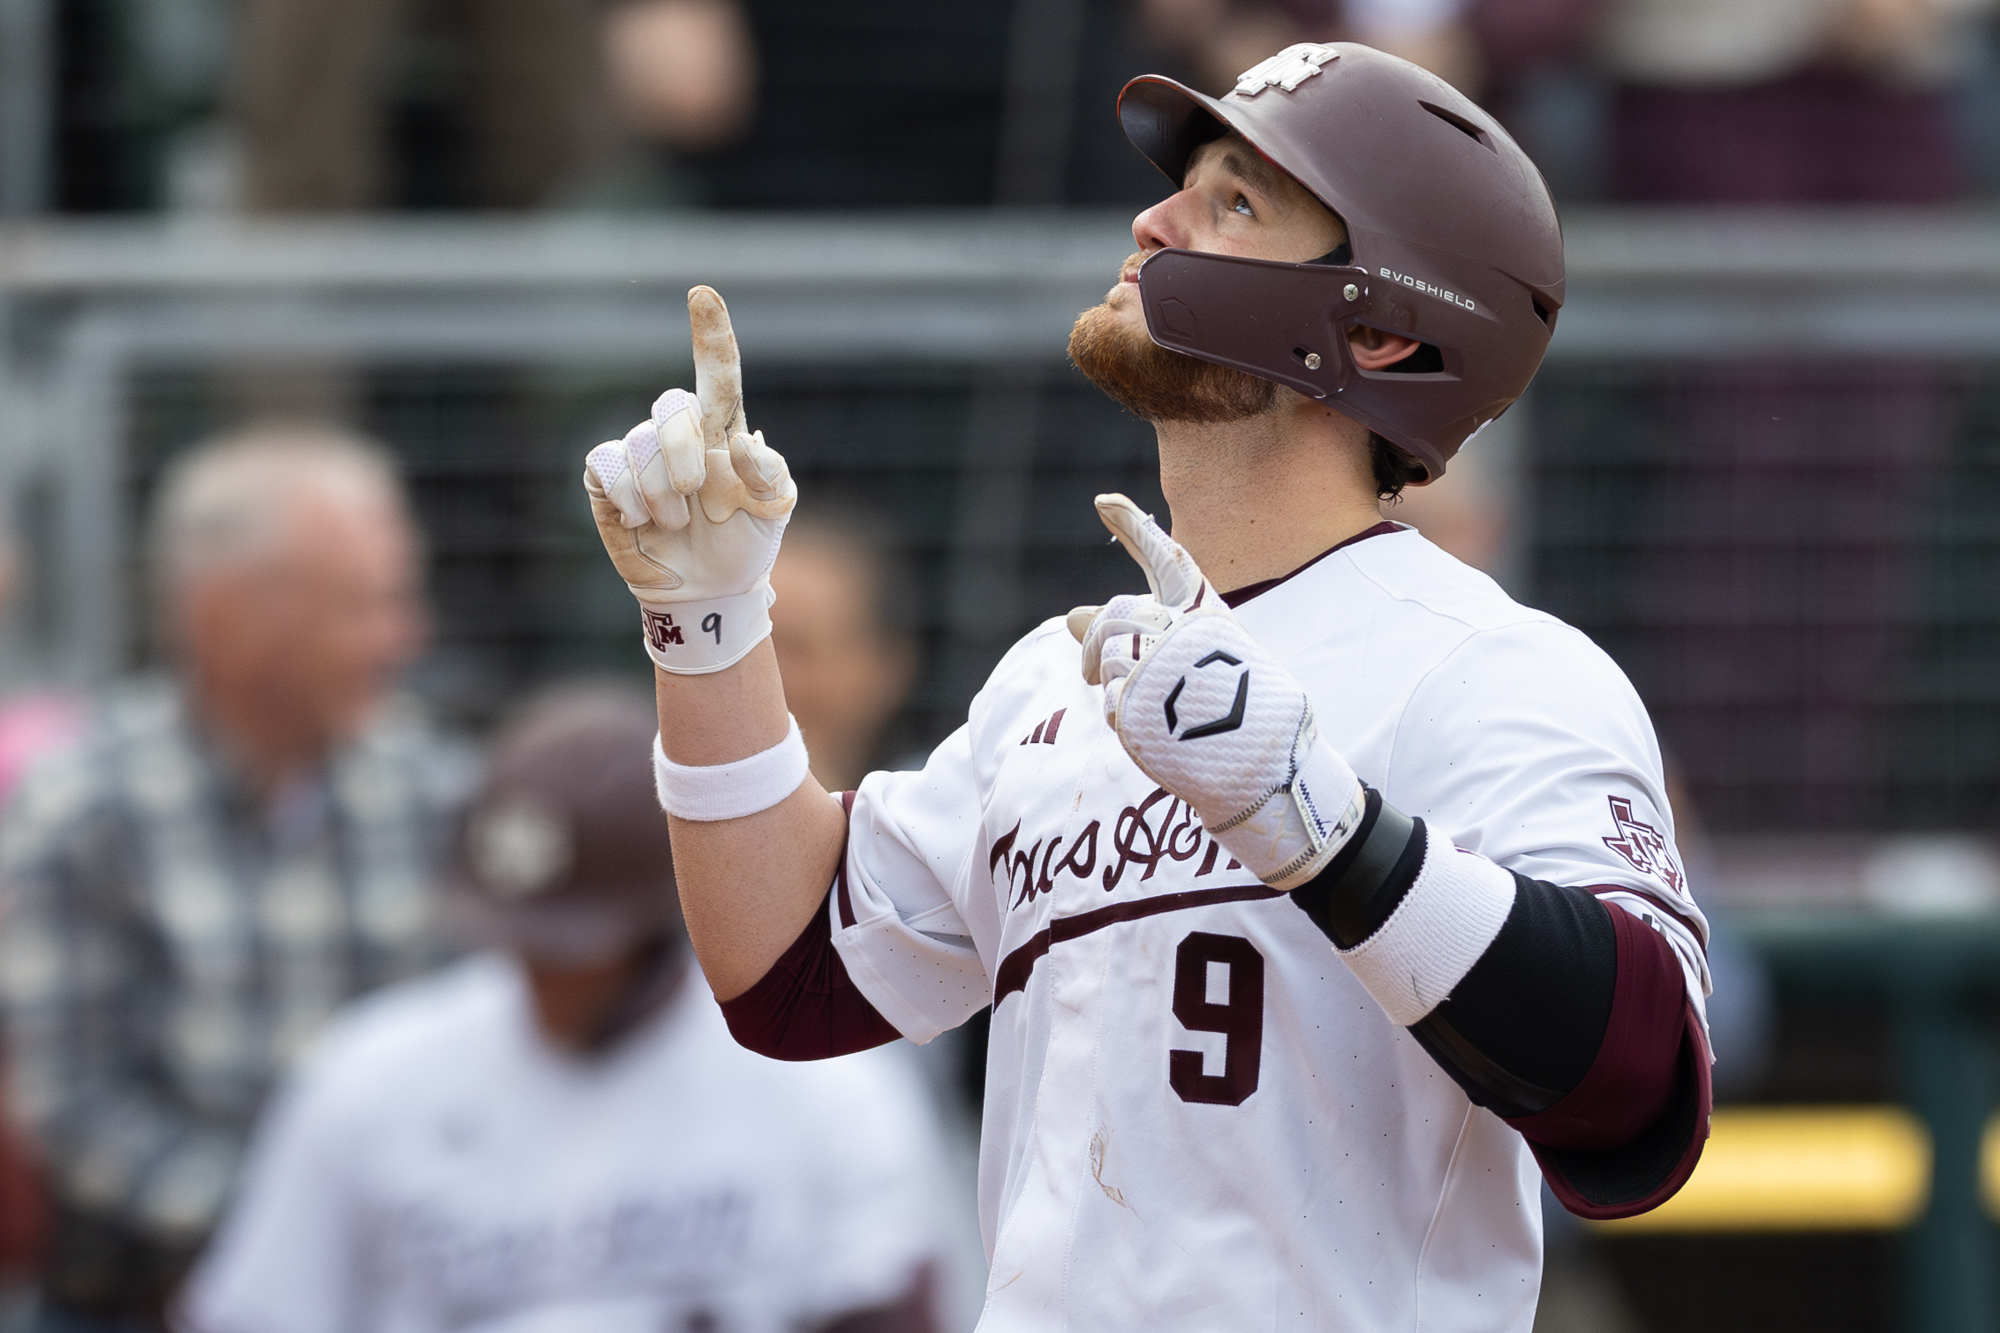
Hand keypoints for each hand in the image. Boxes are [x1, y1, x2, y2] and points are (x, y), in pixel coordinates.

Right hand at [585, 285, 796, 673]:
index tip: (702, 294)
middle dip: (683, 454)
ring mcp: (640, 454)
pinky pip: (605, 463)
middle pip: (671, 406)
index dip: (710, 333)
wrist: (709, 591)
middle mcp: (679, 433)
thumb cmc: (746, 542)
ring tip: (677, 523)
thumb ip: (770, 473)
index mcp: (723, 430)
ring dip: (661, 495)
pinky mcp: (607, 480)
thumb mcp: (775, 511)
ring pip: (638, 444)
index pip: (717, 373)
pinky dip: (627, 496)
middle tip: (695, 497)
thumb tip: (741, 441)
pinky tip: (642, 520)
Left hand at [1071, 494, 1366, 888]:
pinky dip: (1118, 714)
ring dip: (1107, 681)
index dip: (1135, 527)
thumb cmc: (1238, 716)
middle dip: (1096, 639)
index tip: (1104, 502)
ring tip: (1139, 706)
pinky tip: (1149, 730)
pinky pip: (1107, 700)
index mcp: (1207, 616)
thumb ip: (1137, 636)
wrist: (1263, 771)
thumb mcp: (1193, 666)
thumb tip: (1069, 617)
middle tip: (1088, 670)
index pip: (1168, 560)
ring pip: (1104, 656)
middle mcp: (1182, 631)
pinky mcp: (1136, 701)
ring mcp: (1158, 664)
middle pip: (1116, 615)